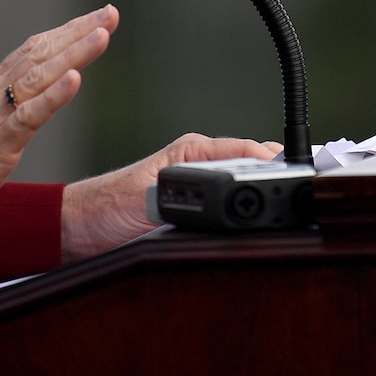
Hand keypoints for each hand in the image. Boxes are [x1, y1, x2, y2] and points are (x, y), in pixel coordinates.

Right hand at [0, 5, 118, 255]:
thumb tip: (24, 102)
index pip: (31, 52)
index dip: (64, 34)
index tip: (94, 20)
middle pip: (39, 53)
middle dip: (77, 31)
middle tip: (109, 13)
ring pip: (39, 76)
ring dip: (74, 52)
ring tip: (102, 34)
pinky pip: (29, 115)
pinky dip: (54, 95)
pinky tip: (75, 80)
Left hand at [60, 133, 283, 260]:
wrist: (81, 227)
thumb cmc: (106, 205)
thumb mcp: (146, 199)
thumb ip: (178, 195)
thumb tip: (211, 197)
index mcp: (189, 150)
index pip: (243, 149)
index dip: (270, 160)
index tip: (293, 171)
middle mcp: (197, 162)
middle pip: (249, 163)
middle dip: (273, 173)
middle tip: (294, 189)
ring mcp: (197, 182)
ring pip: (243, 179)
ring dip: (261, 187)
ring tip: (283, 199)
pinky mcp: (194, 205)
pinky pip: (230, 198)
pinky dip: (246, 202)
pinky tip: (256, 214)